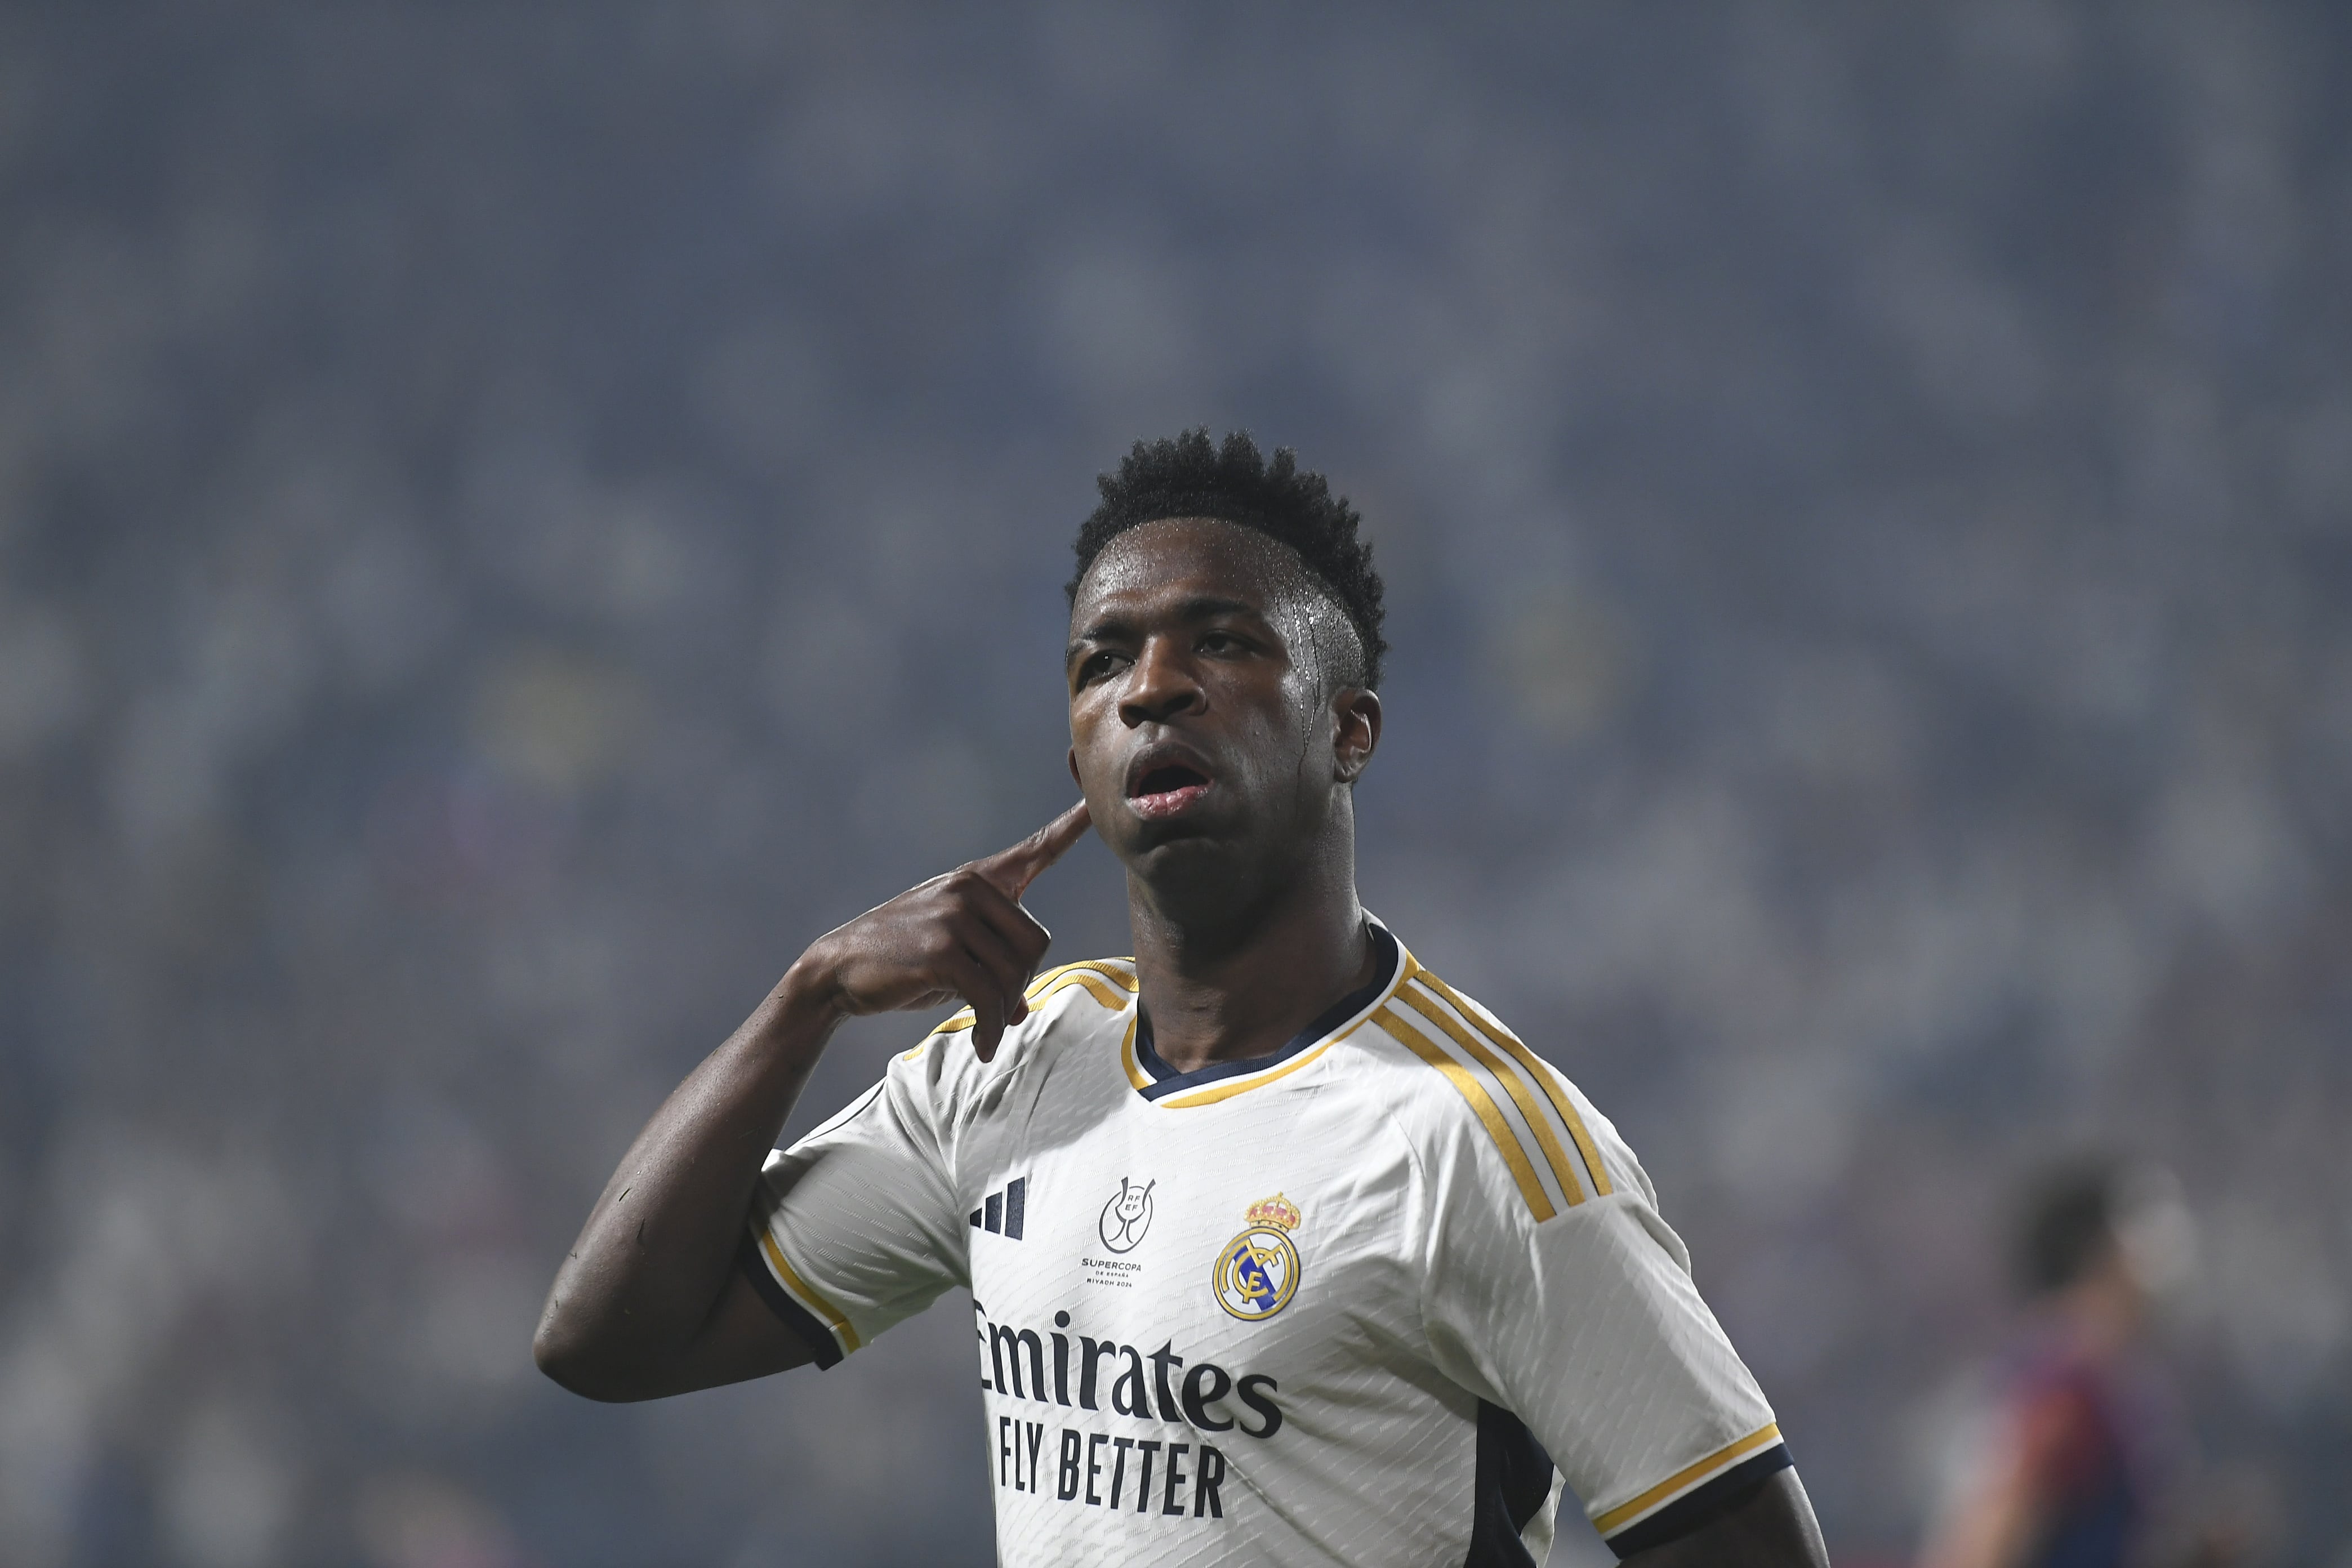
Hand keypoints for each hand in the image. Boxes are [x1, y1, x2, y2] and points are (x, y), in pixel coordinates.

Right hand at [792, 800, 1091, 1059]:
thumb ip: (991, 966)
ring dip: (1004, 1009)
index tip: (1093, 802)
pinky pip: (991, 997)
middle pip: (1038, 942)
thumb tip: (1020, 1010)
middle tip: (995, 1006)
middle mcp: (970, 889)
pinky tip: (981, 1045)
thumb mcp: (950, 956)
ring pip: (1017, 973)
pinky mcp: (943, 950)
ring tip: (982, 1025)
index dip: (1068, 827)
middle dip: (1022, 982)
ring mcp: (955, 916)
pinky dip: (990, 1028)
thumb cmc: (899, 964)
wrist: (836, 971)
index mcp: (976, 880)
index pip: (1034, 851)